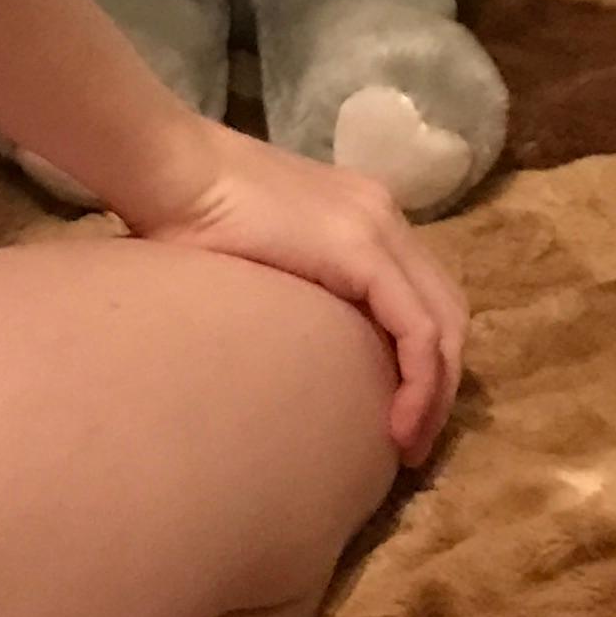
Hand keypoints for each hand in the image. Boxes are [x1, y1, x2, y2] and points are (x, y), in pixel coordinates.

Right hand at [120, 124, 466, 463]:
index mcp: (361, 215)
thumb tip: (287, 348)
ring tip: (408, 445)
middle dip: (441, 383)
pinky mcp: (363, 249)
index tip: (399, 418)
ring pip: (445, 321)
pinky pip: (418, 329)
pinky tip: (400, 425)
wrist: (168, 170)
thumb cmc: (184, 216)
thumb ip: (289, 291)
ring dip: (436, 393)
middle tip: (412, 443)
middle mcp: (383, 215)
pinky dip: (421, 383)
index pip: (422, 292)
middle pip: (447, 308)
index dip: (425, 359)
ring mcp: (378, 226)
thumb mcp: (255, 264)